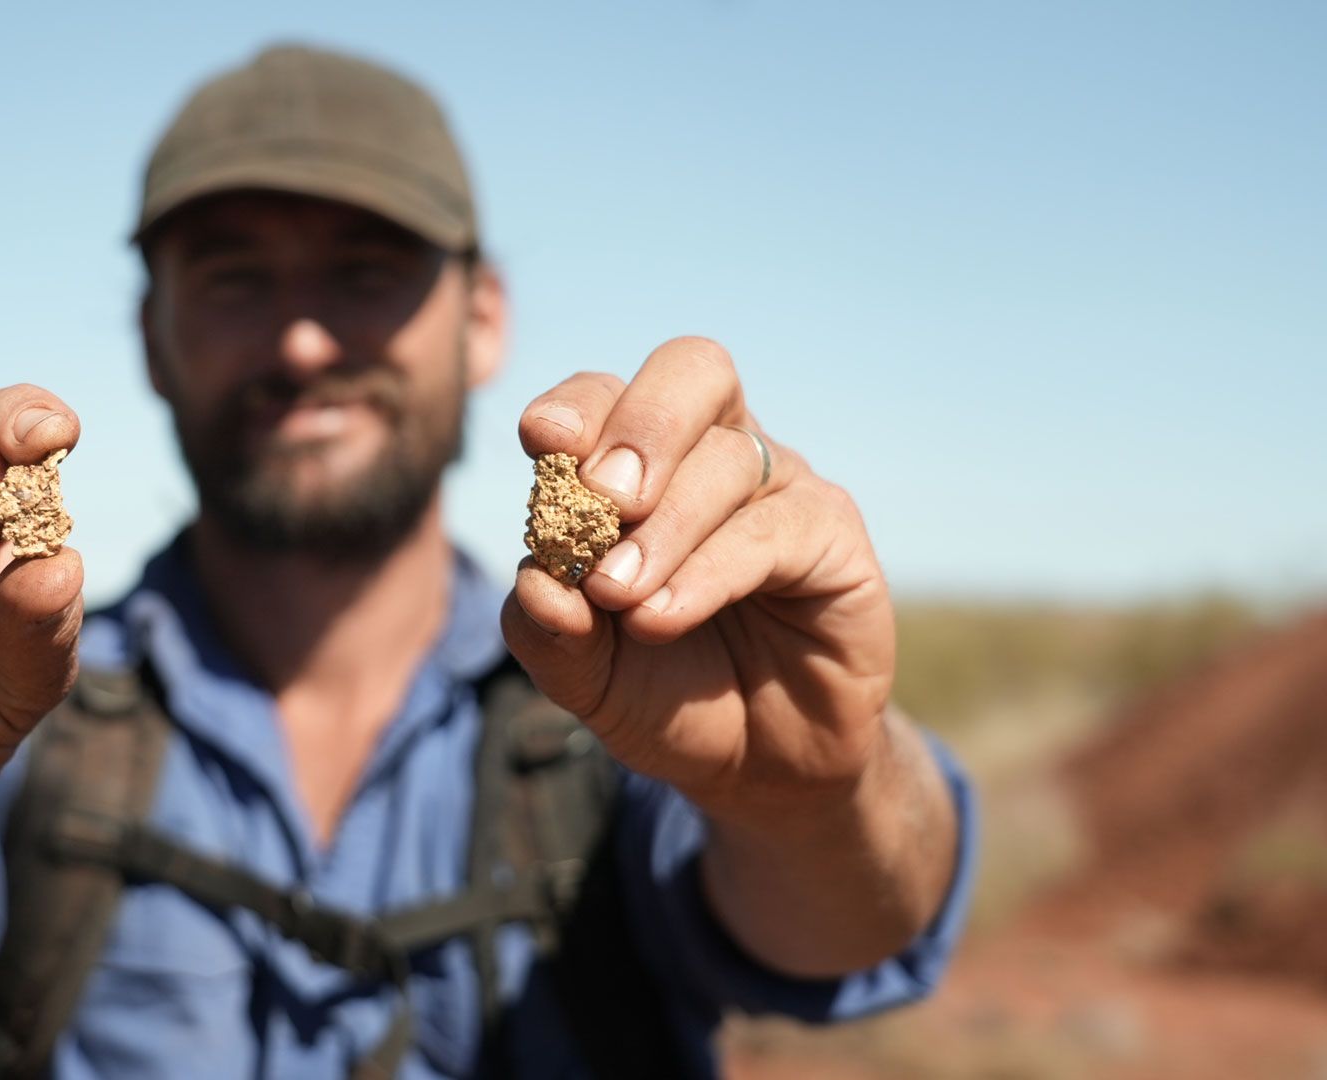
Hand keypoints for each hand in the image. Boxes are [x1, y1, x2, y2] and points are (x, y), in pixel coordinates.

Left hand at [501, 337, 895, 826]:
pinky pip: (773, 530)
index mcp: (647, 462)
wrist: (757, 765)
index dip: (578, 405)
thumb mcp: (584, 675)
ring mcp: (782, 489)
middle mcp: (719, 453)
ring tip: (617, 597)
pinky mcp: (834, 538)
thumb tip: (534, 581)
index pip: (611, 394)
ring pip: (727, 461)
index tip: (541, 444)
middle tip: (599, 498)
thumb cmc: (666, 695)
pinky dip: (707, 572)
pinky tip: (663, 616)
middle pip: (693, 371)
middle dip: (640, 424)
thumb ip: (546, 631)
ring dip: (662, 530)